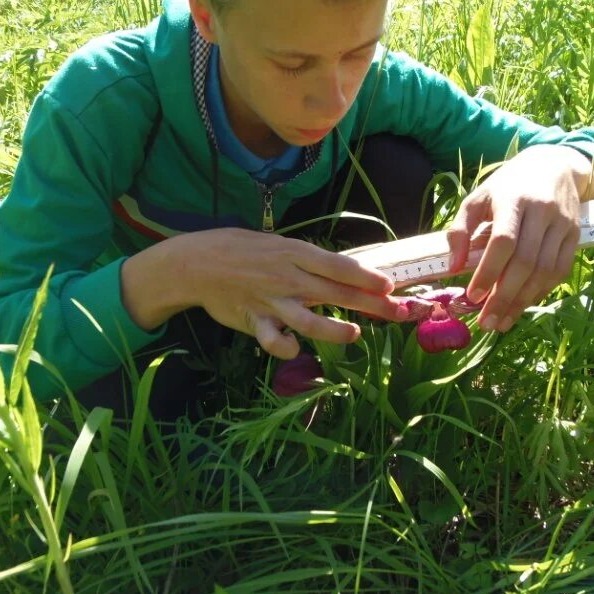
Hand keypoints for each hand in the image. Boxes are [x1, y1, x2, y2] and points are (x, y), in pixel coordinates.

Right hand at [182, 228, 407, 359]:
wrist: (197, 263)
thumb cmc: (241, 250)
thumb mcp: (277, 244)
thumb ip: (305, 260)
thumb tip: (339, 271)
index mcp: (294, 253)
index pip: (340, 266)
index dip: (367, 278)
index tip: (390, 286)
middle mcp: (287, 277)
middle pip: (338, 293)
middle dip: (371, 305)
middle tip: (396, 313)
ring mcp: (272, 301)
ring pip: (311, 322)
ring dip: (336, 330)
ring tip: (354, 334)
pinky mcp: (255, 321)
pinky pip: (274, 340)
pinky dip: (287, 348)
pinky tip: (296, 349)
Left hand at [445, 146, 593, 332]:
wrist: (554, 166)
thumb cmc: (507, 186)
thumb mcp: (478, 198)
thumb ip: (460, 230)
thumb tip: (454, 267)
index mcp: (513, 199)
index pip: (503, 241)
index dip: (489, 271)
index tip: (473, 296)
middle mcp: (542, 211)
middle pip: (525, 262)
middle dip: (504, 297)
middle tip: (487, 322)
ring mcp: (562, 224)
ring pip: (544, 271)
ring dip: (522, 301)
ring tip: (502, 322)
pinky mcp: (575, 235)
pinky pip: (560, 271)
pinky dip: (541, 291)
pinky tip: (523, 304)